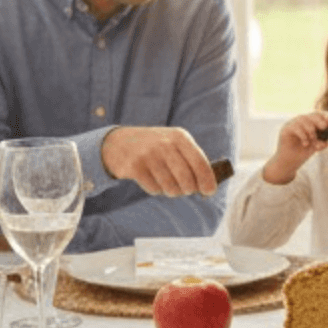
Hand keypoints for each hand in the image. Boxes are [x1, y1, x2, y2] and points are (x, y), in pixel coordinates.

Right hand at [101, 126, 216, 196]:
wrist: (118, 142)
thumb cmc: (155, 147)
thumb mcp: (173, 143)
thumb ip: (190, 160)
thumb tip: (207, 187)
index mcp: (179, 136)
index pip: (199, 162)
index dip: (207, 180)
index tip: (210, 191)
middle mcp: (165, 144)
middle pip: (186, 179)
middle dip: (188, 189)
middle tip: (185, 189)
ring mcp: (149, 155)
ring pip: (171, 187)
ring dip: (172, 191)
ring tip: (167, 182)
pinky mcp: (134, 167)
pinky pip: (154, 189)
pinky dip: (156, 189)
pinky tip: (152, 179)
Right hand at [261, 113, 327, 184]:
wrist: (289, 161)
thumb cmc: (302, 152)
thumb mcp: (314, 148)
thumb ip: (320, 144)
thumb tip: (326, 143)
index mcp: (310, 123)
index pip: (318, 115)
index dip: (325, 115)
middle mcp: (302, 121)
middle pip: (311, 115)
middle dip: (319, 120)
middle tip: (324, 127)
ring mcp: (293, 124)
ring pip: (303, 119)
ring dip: (310, 129)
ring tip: (313, 139)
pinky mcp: (286, 129)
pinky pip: (295, 127)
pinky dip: (303, 135)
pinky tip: (305, 143)